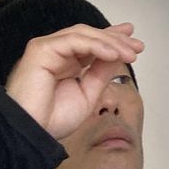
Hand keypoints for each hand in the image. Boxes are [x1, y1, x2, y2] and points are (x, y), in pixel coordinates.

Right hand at [5, 22, 144, 139]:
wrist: (31, 132)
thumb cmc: (52, 120)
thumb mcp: (87, 95)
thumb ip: (100, 74)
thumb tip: (117, 56)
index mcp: (64, 64)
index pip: (90, 45)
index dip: (111, 41)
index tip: (133, 44)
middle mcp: (55, 53)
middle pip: (88, 36)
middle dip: (115, 39)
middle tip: (137, 45)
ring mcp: (46, 49)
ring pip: (82, 35)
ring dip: (109, 42)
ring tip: (129, 52)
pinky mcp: (41, 49)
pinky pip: (73, 41)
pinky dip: (96, 46)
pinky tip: (113, 54)